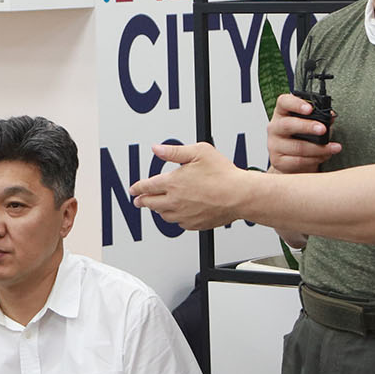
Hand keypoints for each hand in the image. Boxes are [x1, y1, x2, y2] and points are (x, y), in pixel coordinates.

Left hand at [128, 142, 249, 231]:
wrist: (241, 195)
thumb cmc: (223, 174)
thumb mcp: (198, 152)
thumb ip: (174, 151)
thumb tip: (156, 149)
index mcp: (173, 183)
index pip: (147, 187)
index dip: (137, 188)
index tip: (133, 189)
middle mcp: (175, 201)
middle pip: (150, 203)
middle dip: (141, 201)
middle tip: (138, 200)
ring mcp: (184, 214)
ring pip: (163, 215)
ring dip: (157, 210)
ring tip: (157, 206)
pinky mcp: (195, 224)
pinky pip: (178, 223)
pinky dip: (175, 218)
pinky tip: (177, 213)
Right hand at [268, 92, 339, 173]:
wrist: (292, 162)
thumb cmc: (301, 139)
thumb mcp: (310, 125)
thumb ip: (320, 119)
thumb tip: (331, 116)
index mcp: (282, 113)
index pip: (284, 102)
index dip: (296, 104)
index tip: (310, 108)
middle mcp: (275, 127)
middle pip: (288, 125)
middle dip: (308, 127)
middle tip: (323, 129)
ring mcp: (274, 145)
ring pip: (297, 146)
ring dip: (319, 148)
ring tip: (334, 148)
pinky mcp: (278, 161)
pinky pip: (298, 161)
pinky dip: (315, 159)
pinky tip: (324, 156)